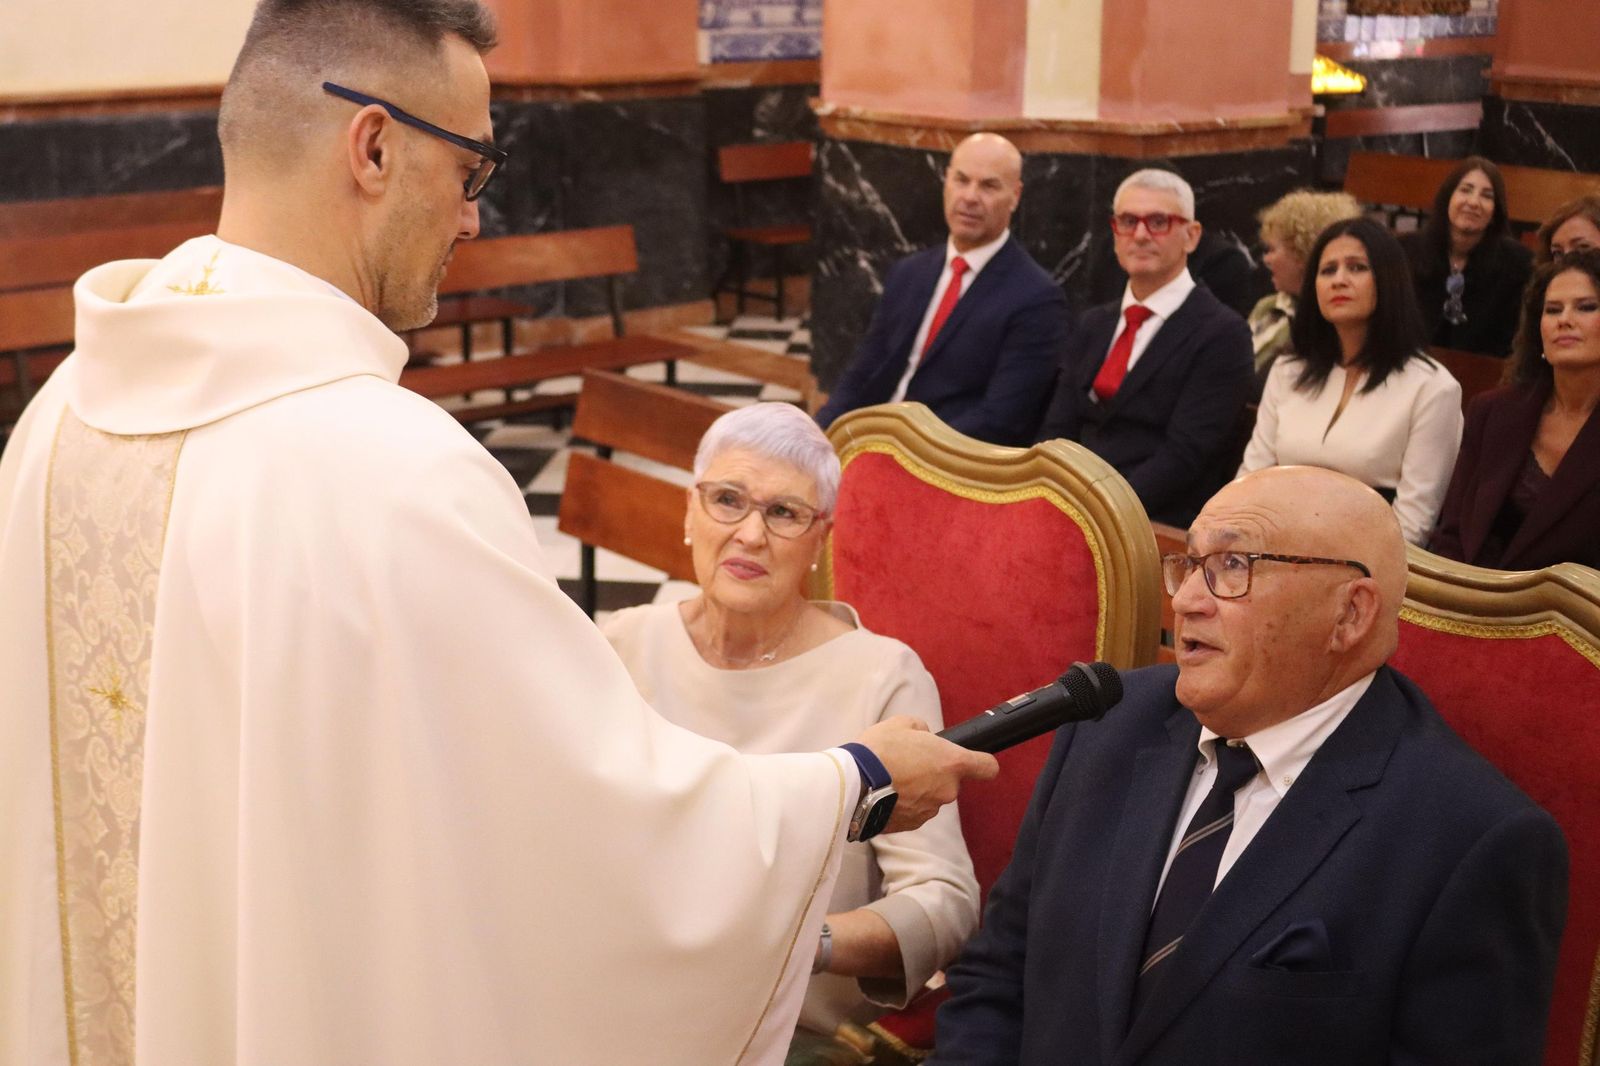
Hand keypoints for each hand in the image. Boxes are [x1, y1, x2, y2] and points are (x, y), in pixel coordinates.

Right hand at [855, 716, 998, 833]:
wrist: (853, 784)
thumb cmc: (880, 750)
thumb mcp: (902, 724)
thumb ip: (922, 729)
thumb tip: (925, 737)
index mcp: (952, 763)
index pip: (988, 767)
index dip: (982, 763)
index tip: (974, 761)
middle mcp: (947, 790)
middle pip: (950, 782)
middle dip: (933, 773)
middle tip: (908, 762)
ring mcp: (930, 810)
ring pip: (930, 797)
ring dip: (917, 789)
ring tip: (891, 778)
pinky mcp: (911, 825)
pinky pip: (913, 811)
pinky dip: (903, 803)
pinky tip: (884, 793)